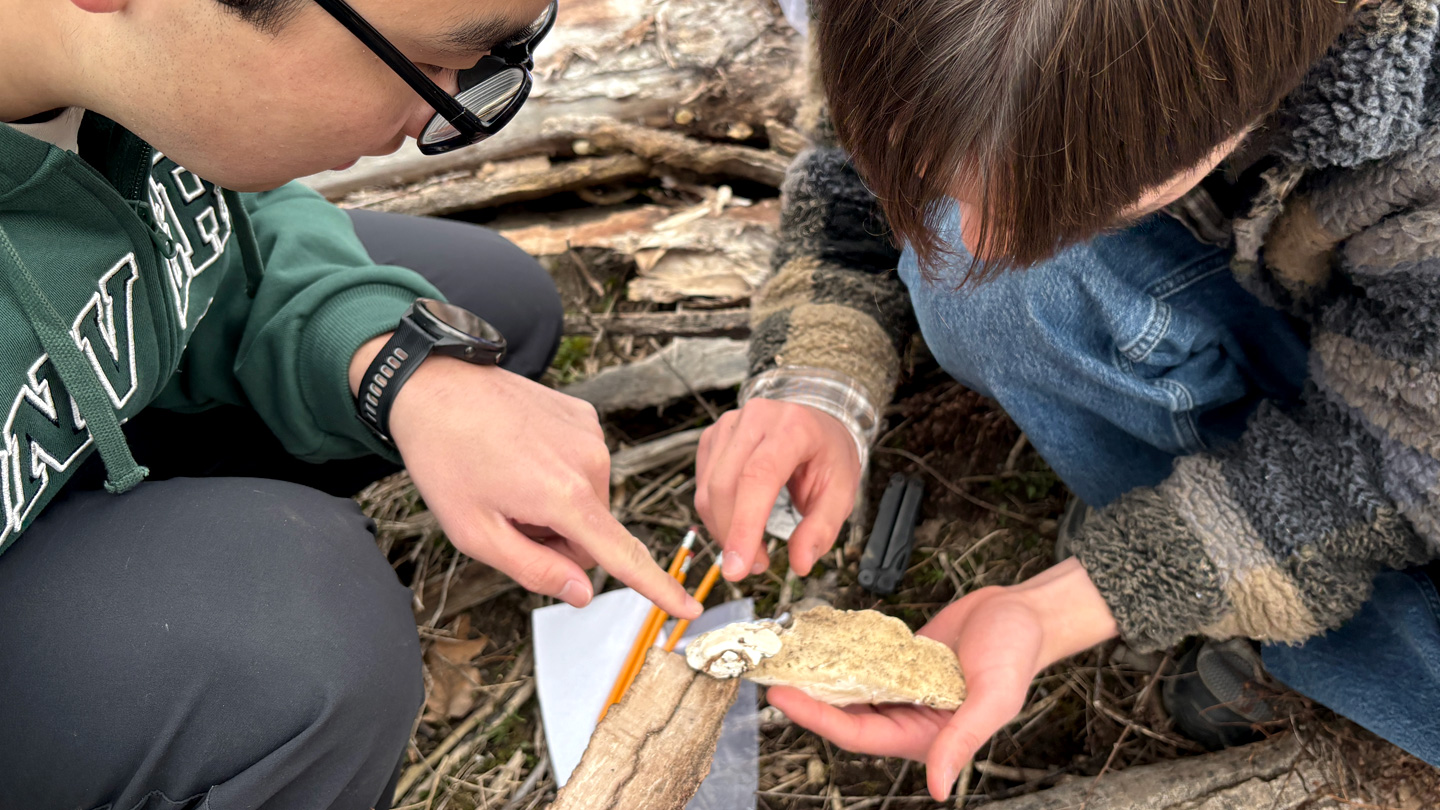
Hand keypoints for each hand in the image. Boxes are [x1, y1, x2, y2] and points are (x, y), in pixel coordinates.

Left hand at [351, 338, 700, 619]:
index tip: (689, 608)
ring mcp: (591, 435)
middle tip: (508, 517)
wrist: (434, 385)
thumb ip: (534, 570)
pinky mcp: (584, 415)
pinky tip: (520, 454)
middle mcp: (591, 463)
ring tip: (508, 478)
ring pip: (586, 501)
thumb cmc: (446, 459)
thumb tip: (582, 593)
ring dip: (555, 504)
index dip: (658, 588)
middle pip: (592, 534)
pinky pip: (582, 465)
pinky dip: (556, 471)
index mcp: (566, 497)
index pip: (623, 556)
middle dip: (557, 540)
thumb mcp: (476, 532)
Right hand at [695, 399, 859, 580]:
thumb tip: (800, 564)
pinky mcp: (712, 436)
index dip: (744, 525)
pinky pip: (702, 485)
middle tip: (755, 566)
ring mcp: (728, 425)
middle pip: (724, 486)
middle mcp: (755, 419)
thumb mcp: (842, 492)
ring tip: (751, 547)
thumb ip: (822, 528)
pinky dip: (717, 515)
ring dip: (723, 530)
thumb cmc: (828, 456)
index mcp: (792, 428)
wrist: (816, 422)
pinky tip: (739, 522)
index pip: (757, 477)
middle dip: (733, 537)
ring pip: (707, 490)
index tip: (738, 568)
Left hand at [766, 559, 1117, 799]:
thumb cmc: (1017, 656)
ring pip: (849, 687)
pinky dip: (840, 652)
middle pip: (844, 713)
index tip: (783, 697)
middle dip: (806, 697)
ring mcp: (902, 686)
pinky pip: (862, 660)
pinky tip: (814, 638)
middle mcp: (908, 715)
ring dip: (818, 675)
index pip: (857, 734)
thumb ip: (962, 742)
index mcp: (925, 735)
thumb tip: (940, 789)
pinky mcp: (901, 660)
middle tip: (769, 674)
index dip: (816, 719)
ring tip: (783, 656)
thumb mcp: (993, 699)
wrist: (1025, 614)